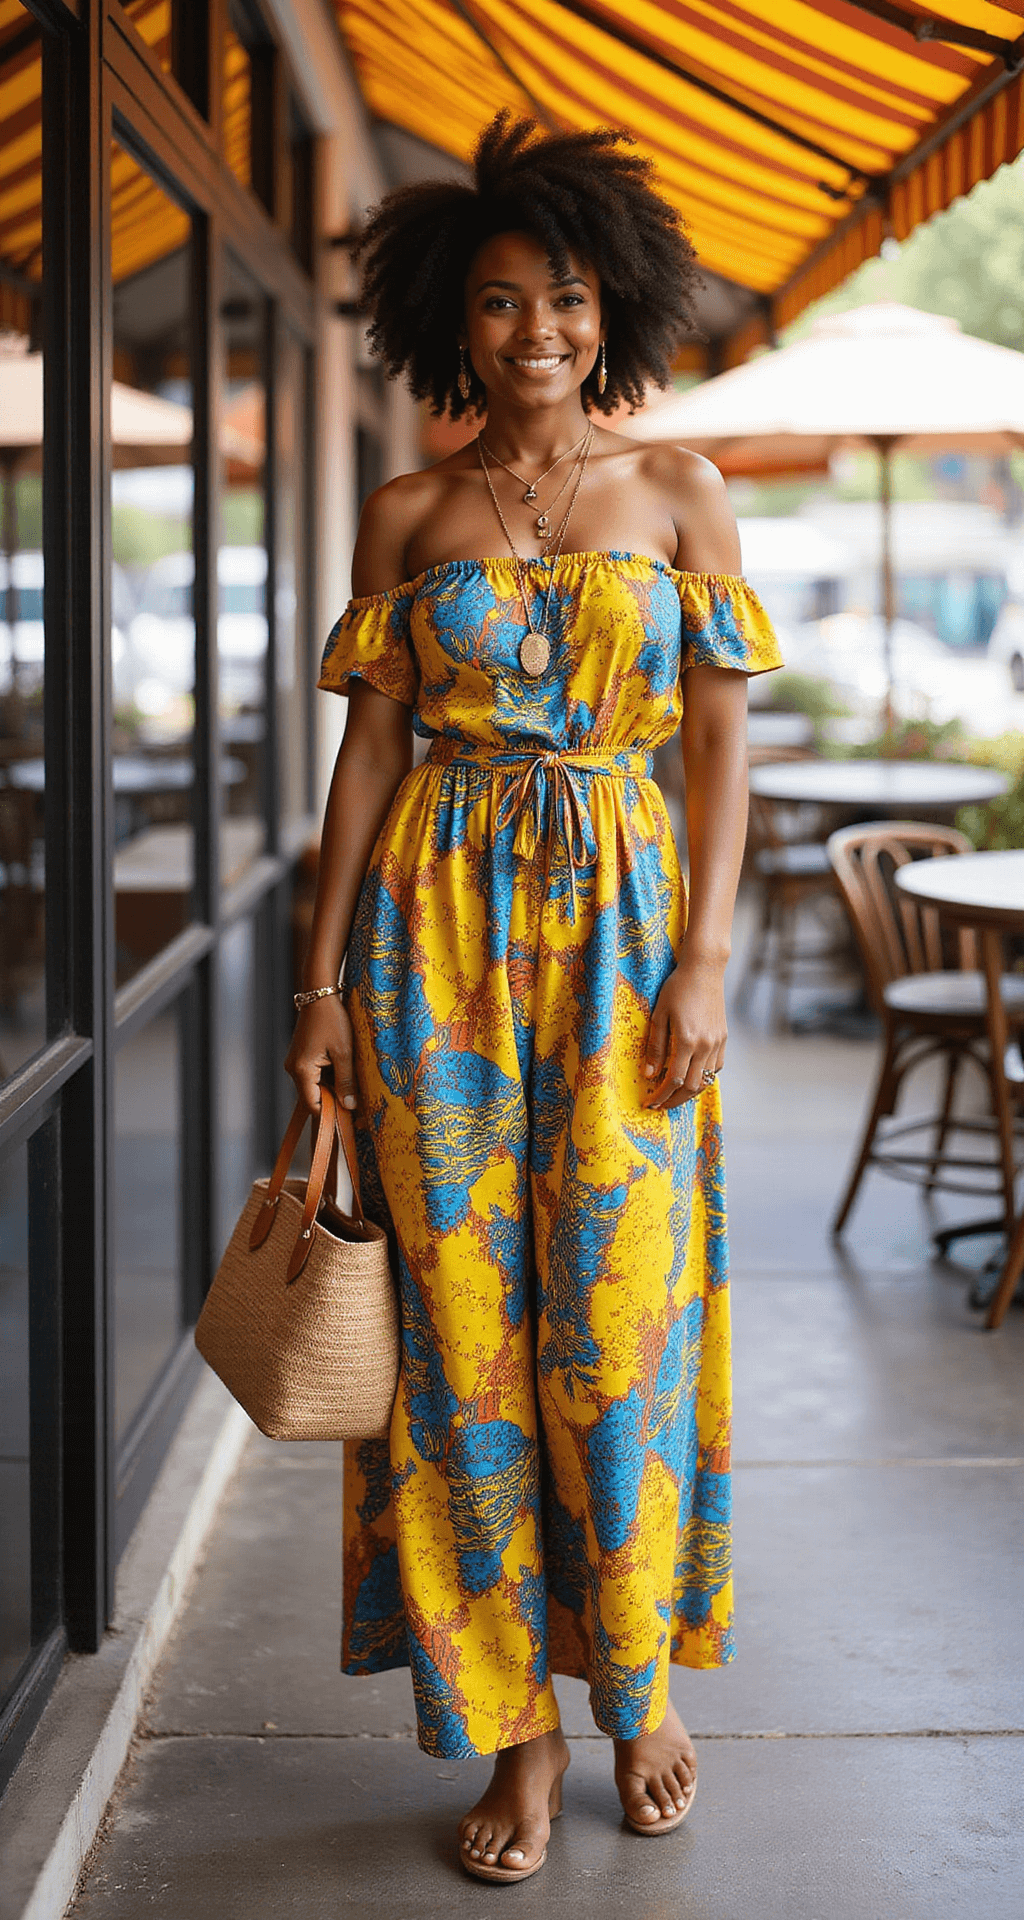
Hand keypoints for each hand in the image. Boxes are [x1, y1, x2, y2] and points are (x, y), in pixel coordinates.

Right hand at [284, 997, 358, 1115]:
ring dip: (333, 1089)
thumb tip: (349, 1106)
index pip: (313, 1105)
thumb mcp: (344, 1052)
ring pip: (315, 1087)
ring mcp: (296, 1063)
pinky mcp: (300, 1057)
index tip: (351, 1117)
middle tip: (357, 1103)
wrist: (320, 996)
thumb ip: (346, 1081)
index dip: (331, 1114)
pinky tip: (343, 1072)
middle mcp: (293, 1070)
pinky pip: (314, 1075)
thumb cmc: (332, 1020)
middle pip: (314, 1097)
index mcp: (301, 1071)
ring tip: (353, 1085)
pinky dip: (328, 1078)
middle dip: (334, 1101)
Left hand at [642, 957, 726, 1109]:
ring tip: (674, 1094)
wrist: (704, 970)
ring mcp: (717, 1043)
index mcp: (687, 1040)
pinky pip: (716, 1067)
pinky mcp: (723, 1038)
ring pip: (706, 1079)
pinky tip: (692, 1075)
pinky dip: (704, 1077)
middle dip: (674, 1100)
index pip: (674, 1080)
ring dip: (690, 1091)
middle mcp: (705, 1045)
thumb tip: (649, 1075)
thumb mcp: (659, 1015)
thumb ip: (655, 1046)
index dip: (661, 1095)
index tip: (650, 1102)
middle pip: (692, 1086)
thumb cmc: (677, 988)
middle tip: (660, 1104)